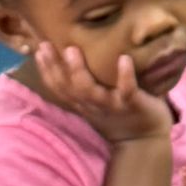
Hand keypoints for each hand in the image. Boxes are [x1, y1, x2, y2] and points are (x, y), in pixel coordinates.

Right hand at [32, 41, 171, 144]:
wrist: (146, 139)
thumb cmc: (121, 113)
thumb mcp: (98, 100)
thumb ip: (88, 83)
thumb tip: (76, 53)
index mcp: (83, 103)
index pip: (59, 87)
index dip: (47, 70)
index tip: (38, 49)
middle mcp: (92, 104)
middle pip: (68, 87)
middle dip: (54, 67)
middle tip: (45, 46)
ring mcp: (111, 105)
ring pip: (89, 90)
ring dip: (78, 71)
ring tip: (72, 50)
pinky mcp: (132, 104)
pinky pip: (127, 90)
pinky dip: (125, 75)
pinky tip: (124, 59)